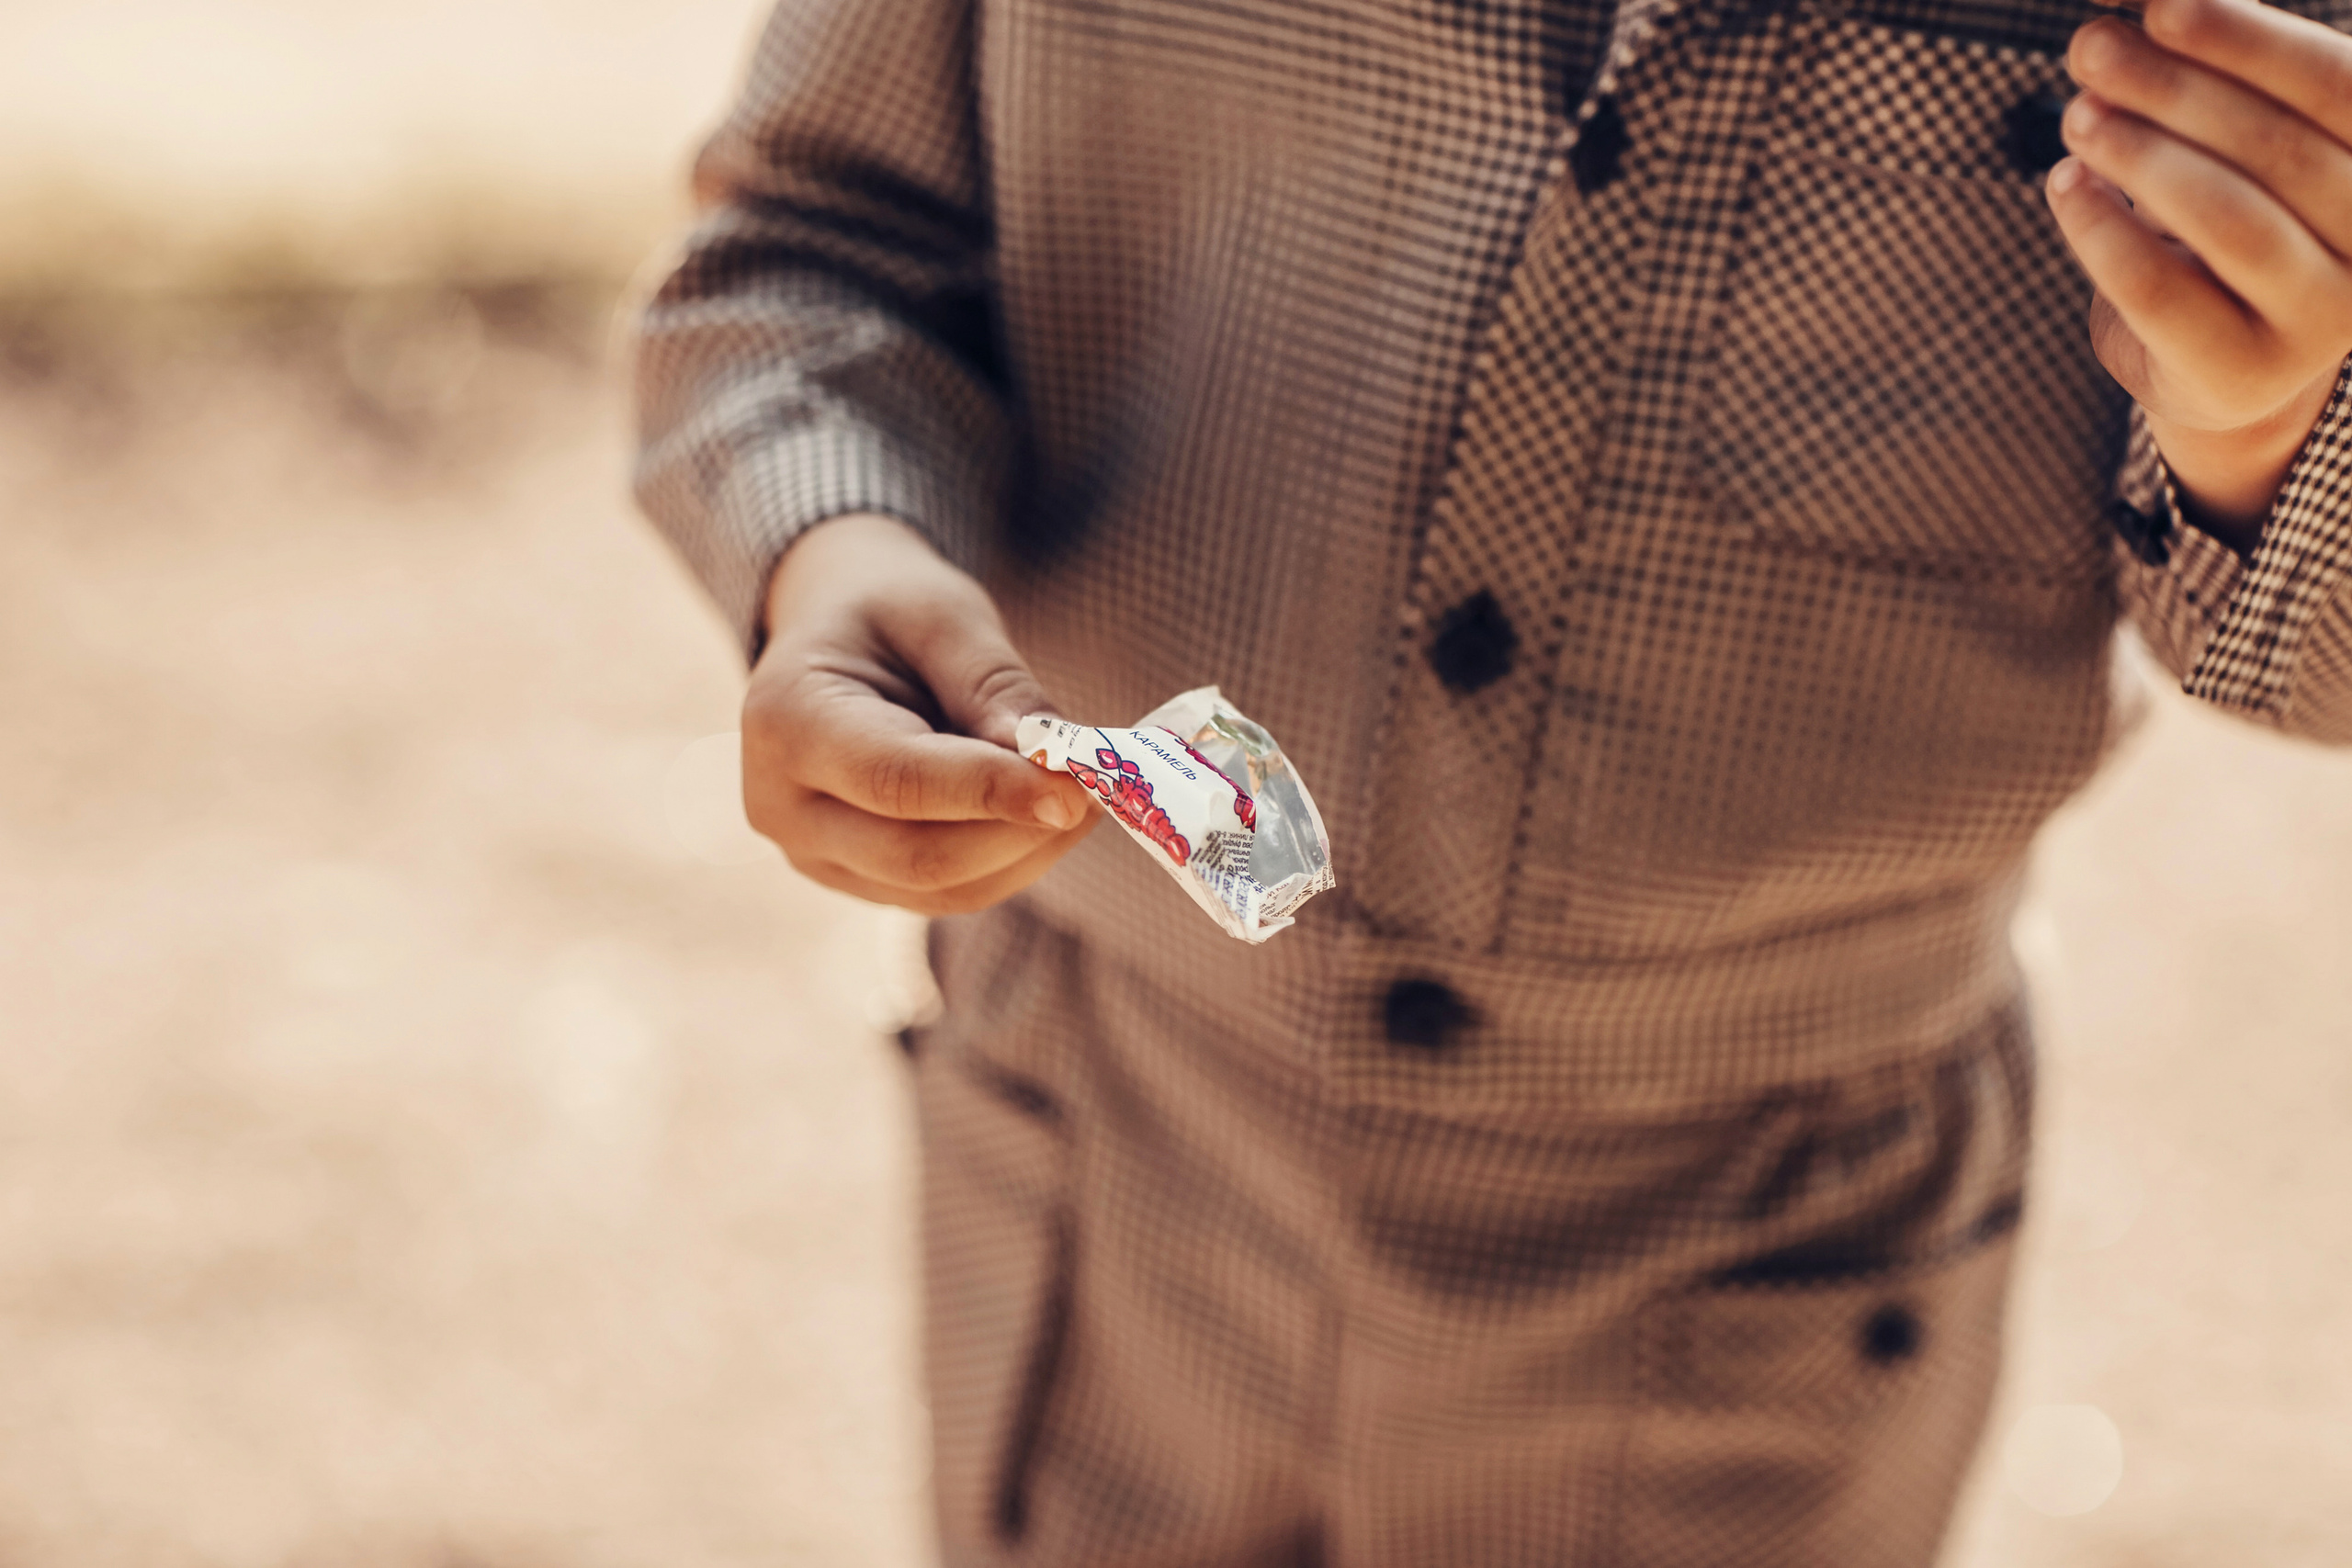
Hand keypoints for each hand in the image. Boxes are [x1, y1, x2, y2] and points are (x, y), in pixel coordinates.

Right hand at [743, 513, 1094, 913]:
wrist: (836, 633)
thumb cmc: (886, 610)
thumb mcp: (941, 615)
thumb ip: (995, 685)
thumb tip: (1054, 762)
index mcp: (785, 722)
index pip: (895, 779)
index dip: (990, 791)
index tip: (1077, 789)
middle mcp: (783, 807)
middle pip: (917, 855)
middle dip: (1020, 829)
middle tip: (1101, 788)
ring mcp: (816, 856)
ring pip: (944, 887)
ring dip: (1030, 849)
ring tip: (1084, 792)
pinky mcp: (860, 879)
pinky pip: (951, 892)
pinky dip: (1014, 858)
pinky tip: (1049, 812)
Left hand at [2048, 0, 2351, 537]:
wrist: (2220, 362)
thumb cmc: (2234, 219)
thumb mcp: (2240, 138)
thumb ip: (2214, 73)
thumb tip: (2130, 4)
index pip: (2337, 85)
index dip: (2247, 39)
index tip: (2158, 7)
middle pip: (2278, 146)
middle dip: (2172, 89)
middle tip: (2090, 51)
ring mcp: (2323, 318)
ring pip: (2228, 219)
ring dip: (2138, 155)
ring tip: (2076, 114)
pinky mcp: (2243, 370)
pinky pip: (2159, 289)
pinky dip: (2100, 229)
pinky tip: (2064, 184)